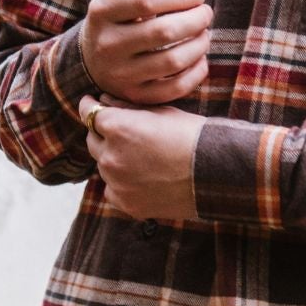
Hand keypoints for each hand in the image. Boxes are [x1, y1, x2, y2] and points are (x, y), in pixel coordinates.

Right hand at [80, 0, 212, 105]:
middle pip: (163, 31)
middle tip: (206, 14)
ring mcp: (120, 74)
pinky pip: (175, 88)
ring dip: (199, 45)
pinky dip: (196, 72)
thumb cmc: (118, 18)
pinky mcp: (134, 96)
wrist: (91, 60)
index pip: (146, 0)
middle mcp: (107, 44)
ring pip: (173, 61)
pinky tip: (200, 58)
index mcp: (102, 11)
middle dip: (196, 19)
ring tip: (204, 34)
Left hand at [82, 100, 201, 221]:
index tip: (91, 103)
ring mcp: (117, 183)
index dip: (89, 106)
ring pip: (104, 167)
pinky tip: (142, 180)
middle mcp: (110, 156)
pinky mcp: (127, 204)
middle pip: (93, 141)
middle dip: (104, 134)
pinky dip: (121, 185)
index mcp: (117, 128)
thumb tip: (104, 101)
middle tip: (124, 133)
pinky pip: (113, 191)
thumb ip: (126, 107)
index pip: (89, 113)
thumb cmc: (193, 136)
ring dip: (115, 160)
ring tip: (142, 158)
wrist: (217, 172)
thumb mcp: (161, 112)